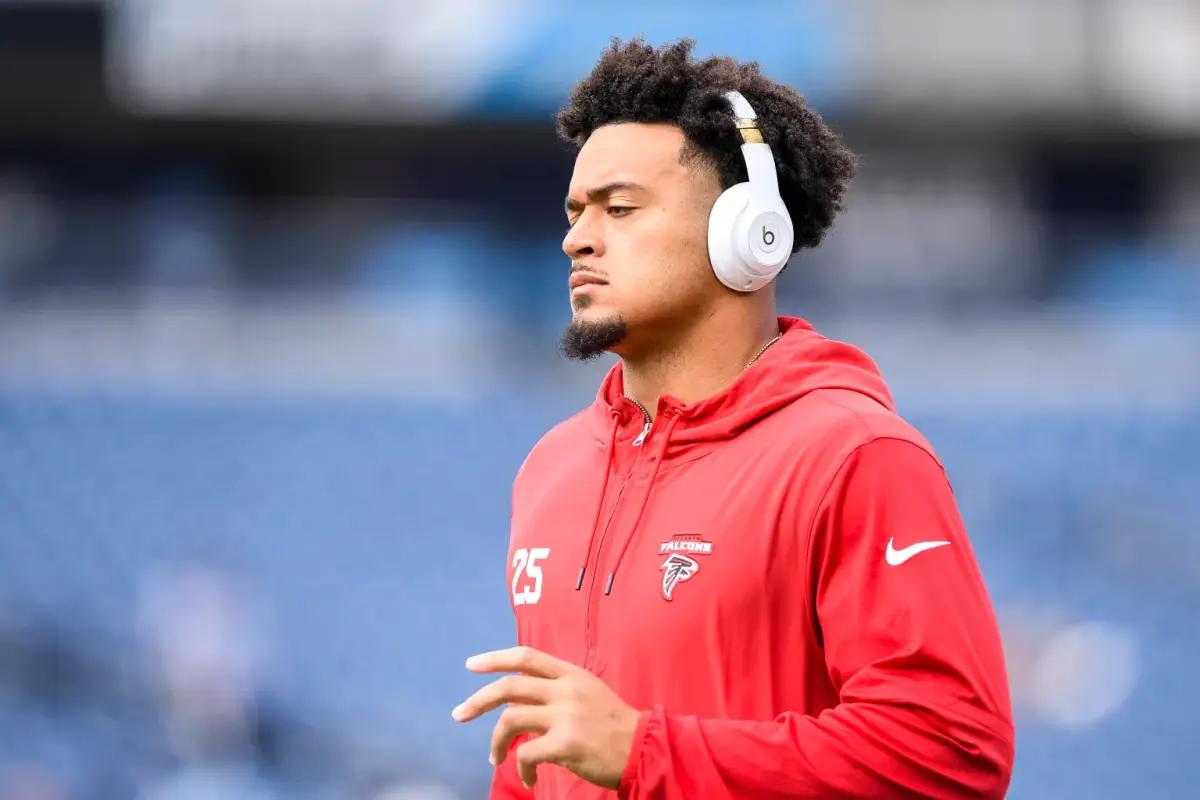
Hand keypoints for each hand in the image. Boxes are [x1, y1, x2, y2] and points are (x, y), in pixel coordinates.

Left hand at [451, 646, 639, 789]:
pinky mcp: (566, 744)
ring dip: (495, 742)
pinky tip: (527, 777)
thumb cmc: (616, 726)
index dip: (495, 658)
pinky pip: (526, 754)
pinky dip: (520, 768)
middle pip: (509, 687)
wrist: (645, 748)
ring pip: (511, 721)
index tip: (471, 664)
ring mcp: (566, 716)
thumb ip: (559, 690)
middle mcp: (566, 689)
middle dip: (477, 701)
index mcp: (571, 674)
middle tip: (459, 714)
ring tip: (494, 758)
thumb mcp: (590, 693)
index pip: (526, 656)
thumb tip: (521, 700)